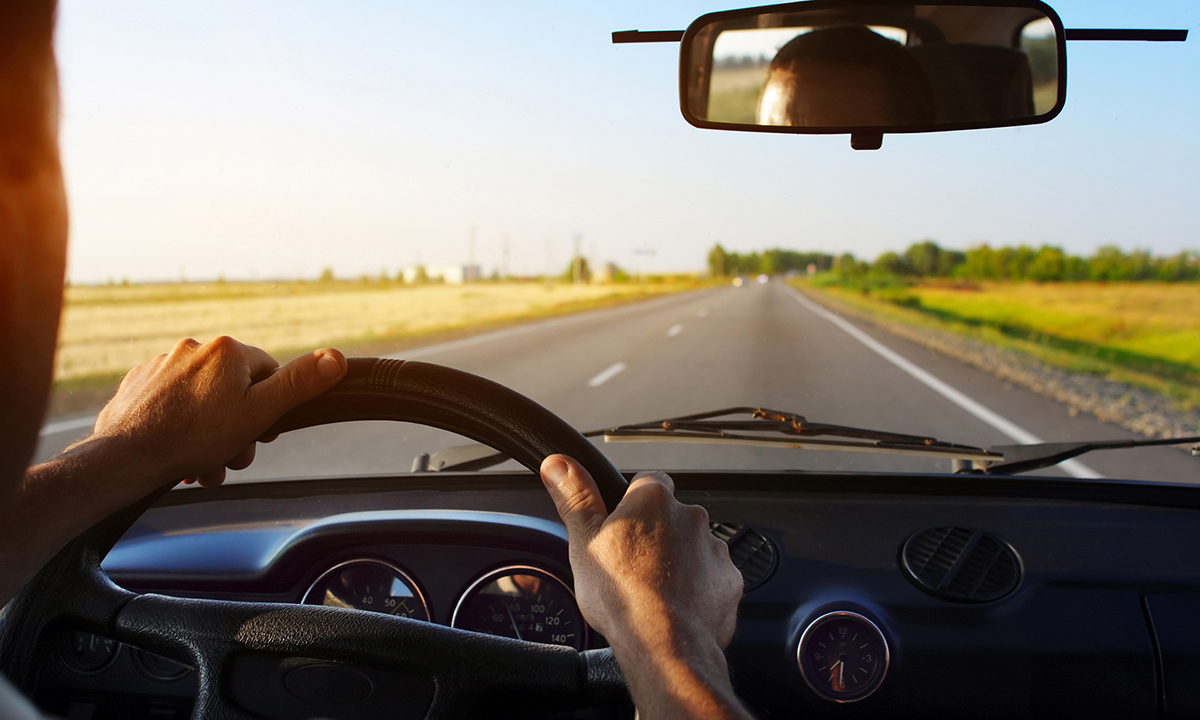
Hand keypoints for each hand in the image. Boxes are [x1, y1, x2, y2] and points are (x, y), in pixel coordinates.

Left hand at [89, 336, 345, 491]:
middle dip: (237, 428)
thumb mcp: (259, 413)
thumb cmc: (194, 437)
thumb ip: (298, 384)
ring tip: (203, 464)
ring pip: (203, 401)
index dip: (270, 407)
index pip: (268, 373)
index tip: (259, 433)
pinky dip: (180, 426)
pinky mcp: (139, 384)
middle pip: (235, 390)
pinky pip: (173, 403)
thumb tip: (336, 357)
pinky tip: (177, 451)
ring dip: (210, 434)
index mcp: (228, 350)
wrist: (125, 457)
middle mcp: (194, 348)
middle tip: (229, 458)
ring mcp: (162, 365)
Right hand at [539, 455, 749, 719]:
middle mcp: (690, 517)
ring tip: (655, 591)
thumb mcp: (583, 541)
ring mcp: (714, 549)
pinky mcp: (729, 580)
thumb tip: (559, 464)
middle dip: (657, 535)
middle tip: (633, 565)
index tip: (622, 524)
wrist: (665, 644)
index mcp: (653, 500)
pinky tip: (678, 607)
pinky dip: (699, 588)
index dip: (633, 503)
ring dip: (679, 561)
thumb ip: (576, 497)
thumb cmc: (623, 595)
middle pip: (672, 517)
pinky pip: (712, 577)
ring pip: (693, 547)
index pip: (647, 481)